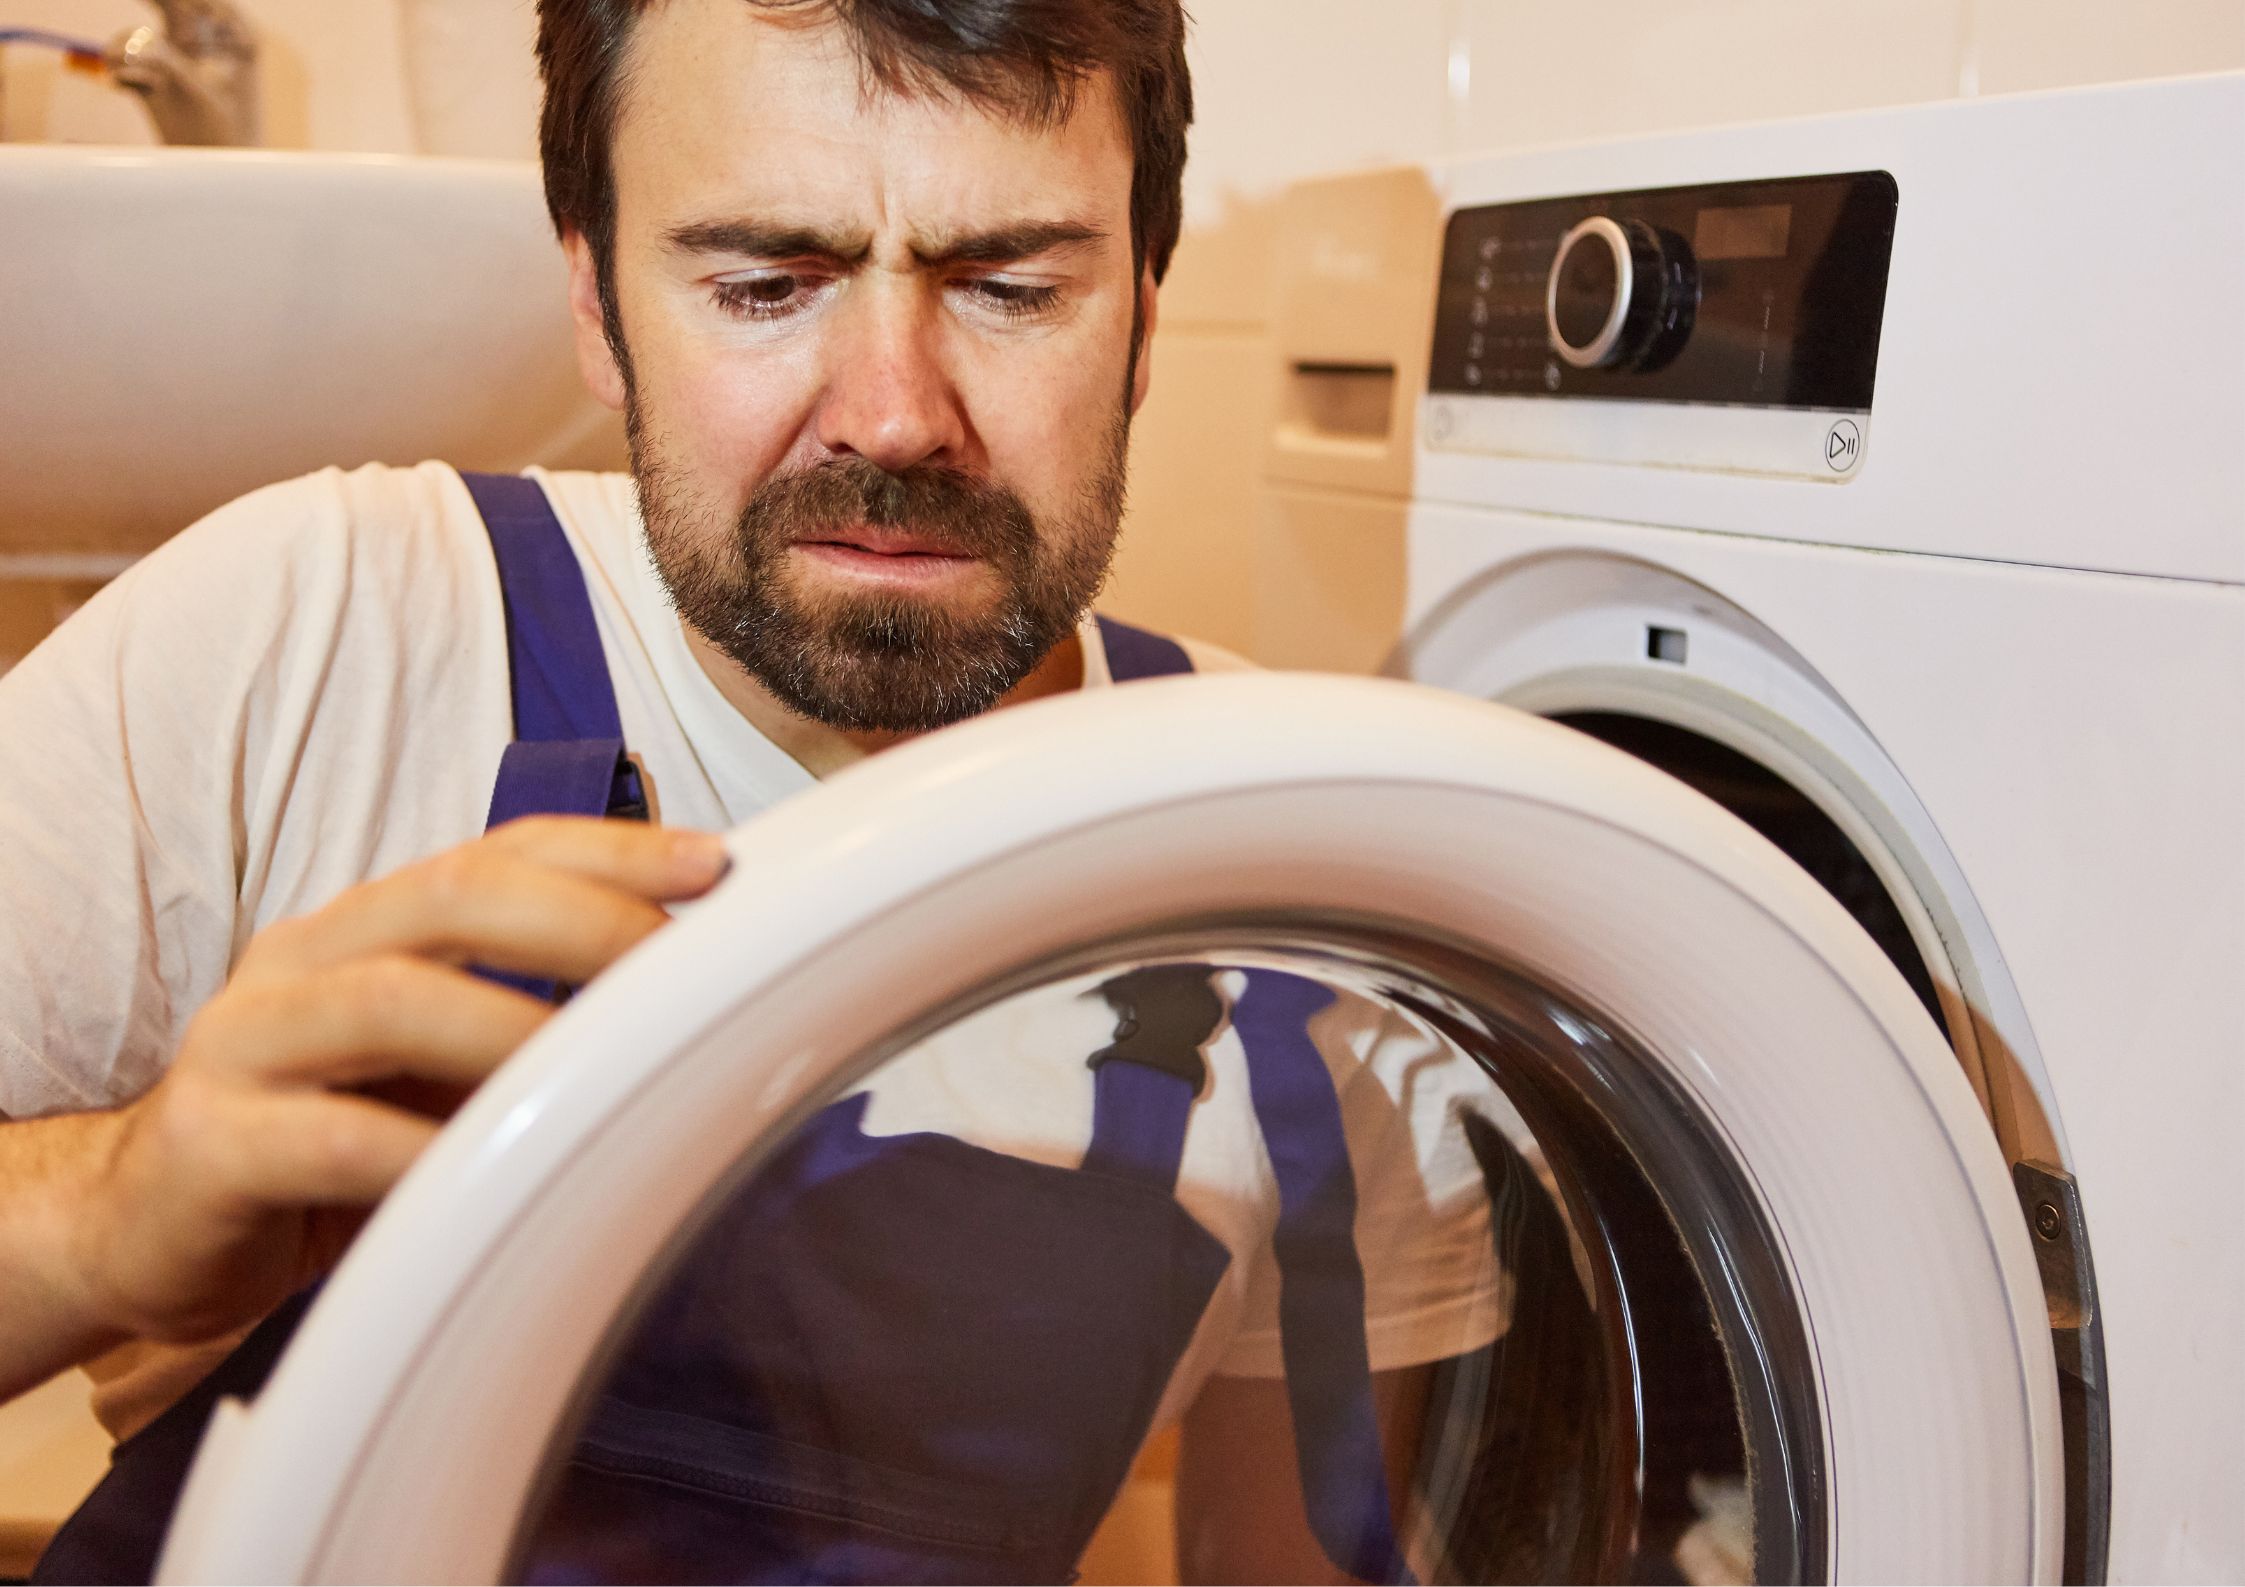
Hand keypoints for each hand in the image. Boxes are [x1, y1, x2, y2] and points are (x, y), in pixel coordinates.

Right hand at [66, 816, 729, 1345]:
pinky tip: (491, 1174)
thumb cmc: (318, 1140)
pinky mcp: (212, 1143)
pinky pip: (329, 1138)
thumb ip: (520, 1022)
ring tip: (604, 1071)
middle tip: (676, 966)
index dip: (609, 849)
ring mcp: (246, 1044)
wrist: (144, 1231)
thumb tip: (677, 1007)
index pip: (496, 855)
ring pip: (391, 1002)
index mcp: (365, 926)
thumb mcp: (429, 1067)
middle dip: (582, 921)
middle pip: (452, 899)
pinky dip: (421, 1153)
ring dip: (513, 1031)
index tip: (714, 865)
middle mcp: (304, 961)